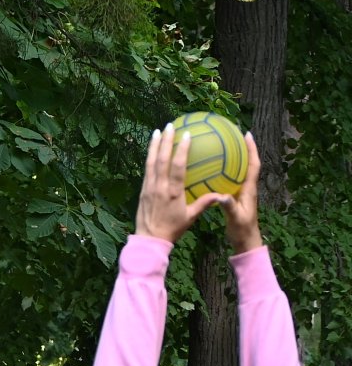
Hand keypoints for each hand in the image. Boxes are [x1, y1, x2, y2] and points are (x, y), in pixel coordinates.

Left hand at [134, 123, 229, 245]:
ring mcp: (149, 188)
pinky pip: (146, 170)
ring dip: (154, 146)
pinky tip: (151, 150)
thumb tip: (221, 194)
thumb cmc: (172, 229)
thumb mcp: (190, 217)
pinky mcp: (143, 191)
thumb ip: (204, 203)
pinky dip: (149, 158)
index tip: (186, 134)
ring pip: (151, 162)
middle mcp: (159, 187)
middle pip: (161, 159)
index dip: (181, 149)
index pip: (177, 166)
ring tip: (157, 131)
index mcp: (173, 192)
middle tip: (169, 125)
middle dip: (165, 141)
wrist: (149, 240)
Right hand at [225, 132, 262, 254]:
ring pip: (240, 170)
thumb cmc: (242, 230)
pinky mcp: (236, 198)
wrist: (246, 242)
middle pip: (248, 163)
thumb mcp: (235, 218)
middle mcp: (247, 188)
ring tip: (225, 147)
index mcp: (249, 190)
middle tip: (235, 134)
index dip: (252, 149)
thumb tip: (221, 196)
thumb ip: (228, 206)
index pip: (253, 165)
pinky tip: (214, 170)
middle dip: (244, 148)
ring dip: (236, 158)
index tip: (247, 134)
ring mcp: (242, 193)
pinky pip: (232, 179)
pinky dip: (226, 171)